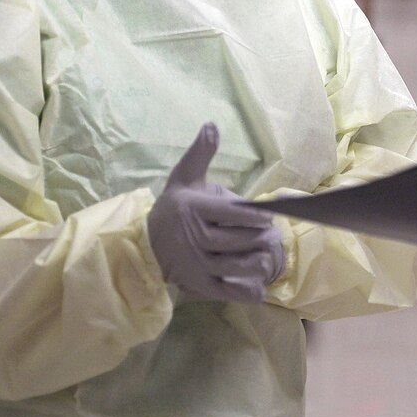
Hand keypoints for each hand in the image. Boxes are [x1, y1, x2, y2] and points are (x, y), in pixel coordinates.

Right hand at [147, 124, 285, 303]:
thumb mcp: (183, 178)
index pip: (232, 213)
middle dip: (260, 236)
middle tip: (272, 234)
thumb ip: (200, 154)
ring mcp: (197, 264)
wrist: (144, 244)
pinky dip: (246, 291)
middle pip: (239, 240)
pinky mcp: (198, 285)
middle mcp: (195, 239)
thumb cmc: (173, 208)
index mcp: (195, 210)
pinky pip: (227, 291)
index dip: (254, 215)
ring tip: (267, 252)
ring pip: (237, 265)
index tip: (268, 215)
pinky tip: (259, 287)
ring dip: (258, 260)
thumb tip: (211, 125)